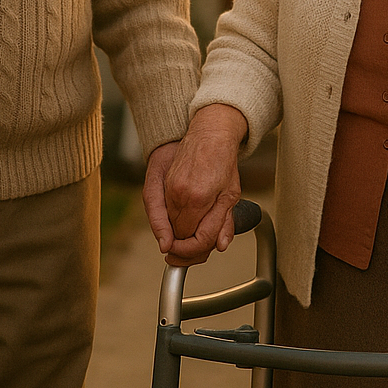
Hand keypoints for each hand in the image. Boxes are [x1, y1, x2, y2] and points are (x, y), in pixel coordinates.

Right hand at [142, 104, 245, 266]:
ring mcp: (166, 189)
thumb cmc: (222, 161)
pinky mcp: (156, 183)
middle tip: (195, 251)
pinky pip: (157, 212)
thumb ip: (223, 223)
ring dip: (177, 235)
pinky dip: (166, 222)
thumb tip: (219, 246)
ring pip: (167, 226)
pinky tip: (174, 224)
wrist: (208, 133)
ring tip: (189, 236)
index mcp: (200, 199)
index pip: (194, 238)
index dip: (196, 251)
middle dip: (187, 246)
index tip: (198, 254)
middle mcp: (179, 195)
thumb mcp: (231, 194)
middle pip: (179, 236)